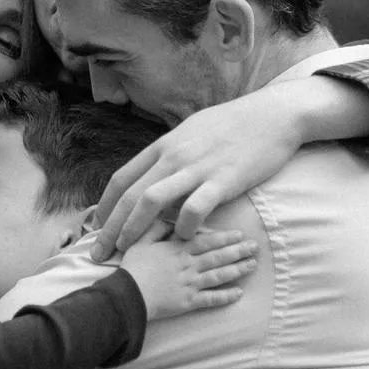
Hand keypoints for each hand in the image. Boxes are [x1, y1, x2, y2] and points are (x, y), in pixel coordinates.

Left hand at [92, 84, 306, 258]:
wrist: (272, 115)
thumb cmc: (232, 126)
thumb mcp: (190, 134)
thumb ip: (170, 156)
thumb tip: (152, 176)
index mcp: (163, 147)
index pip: (121, 179)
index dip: (105, 207)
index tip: (96, 229)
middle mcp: (173, 156)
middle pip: (130, 195)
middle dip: (110, 228)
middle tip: (99, 253)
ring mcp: (197, 168)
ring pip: (152, 200)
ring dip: (134, 229)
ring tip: (128, 251)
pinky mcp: (222, 180)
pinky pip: (194, 208)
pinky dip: (183, 227)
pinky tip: (181, 239)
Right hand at [119, 225, 256, 320]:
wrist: (128, 295)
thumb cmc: (133, 268)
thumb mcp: (140, 241)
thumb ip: (156, 228)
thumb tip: (170, 217)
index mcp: (178, 250)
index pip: (207, 241)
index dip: (225, 237)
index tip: (240, 234)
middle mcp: (189, 266)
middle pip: (218, 257)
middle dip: (238, 251)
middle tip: (255, 247)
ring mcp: (190, 284)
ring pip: (219, 275)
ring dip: (237, 270)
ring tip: (252, 265)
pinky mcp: (188, 302)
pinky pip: (211, 299)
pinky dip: (226, 296)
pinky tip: (239, 293)